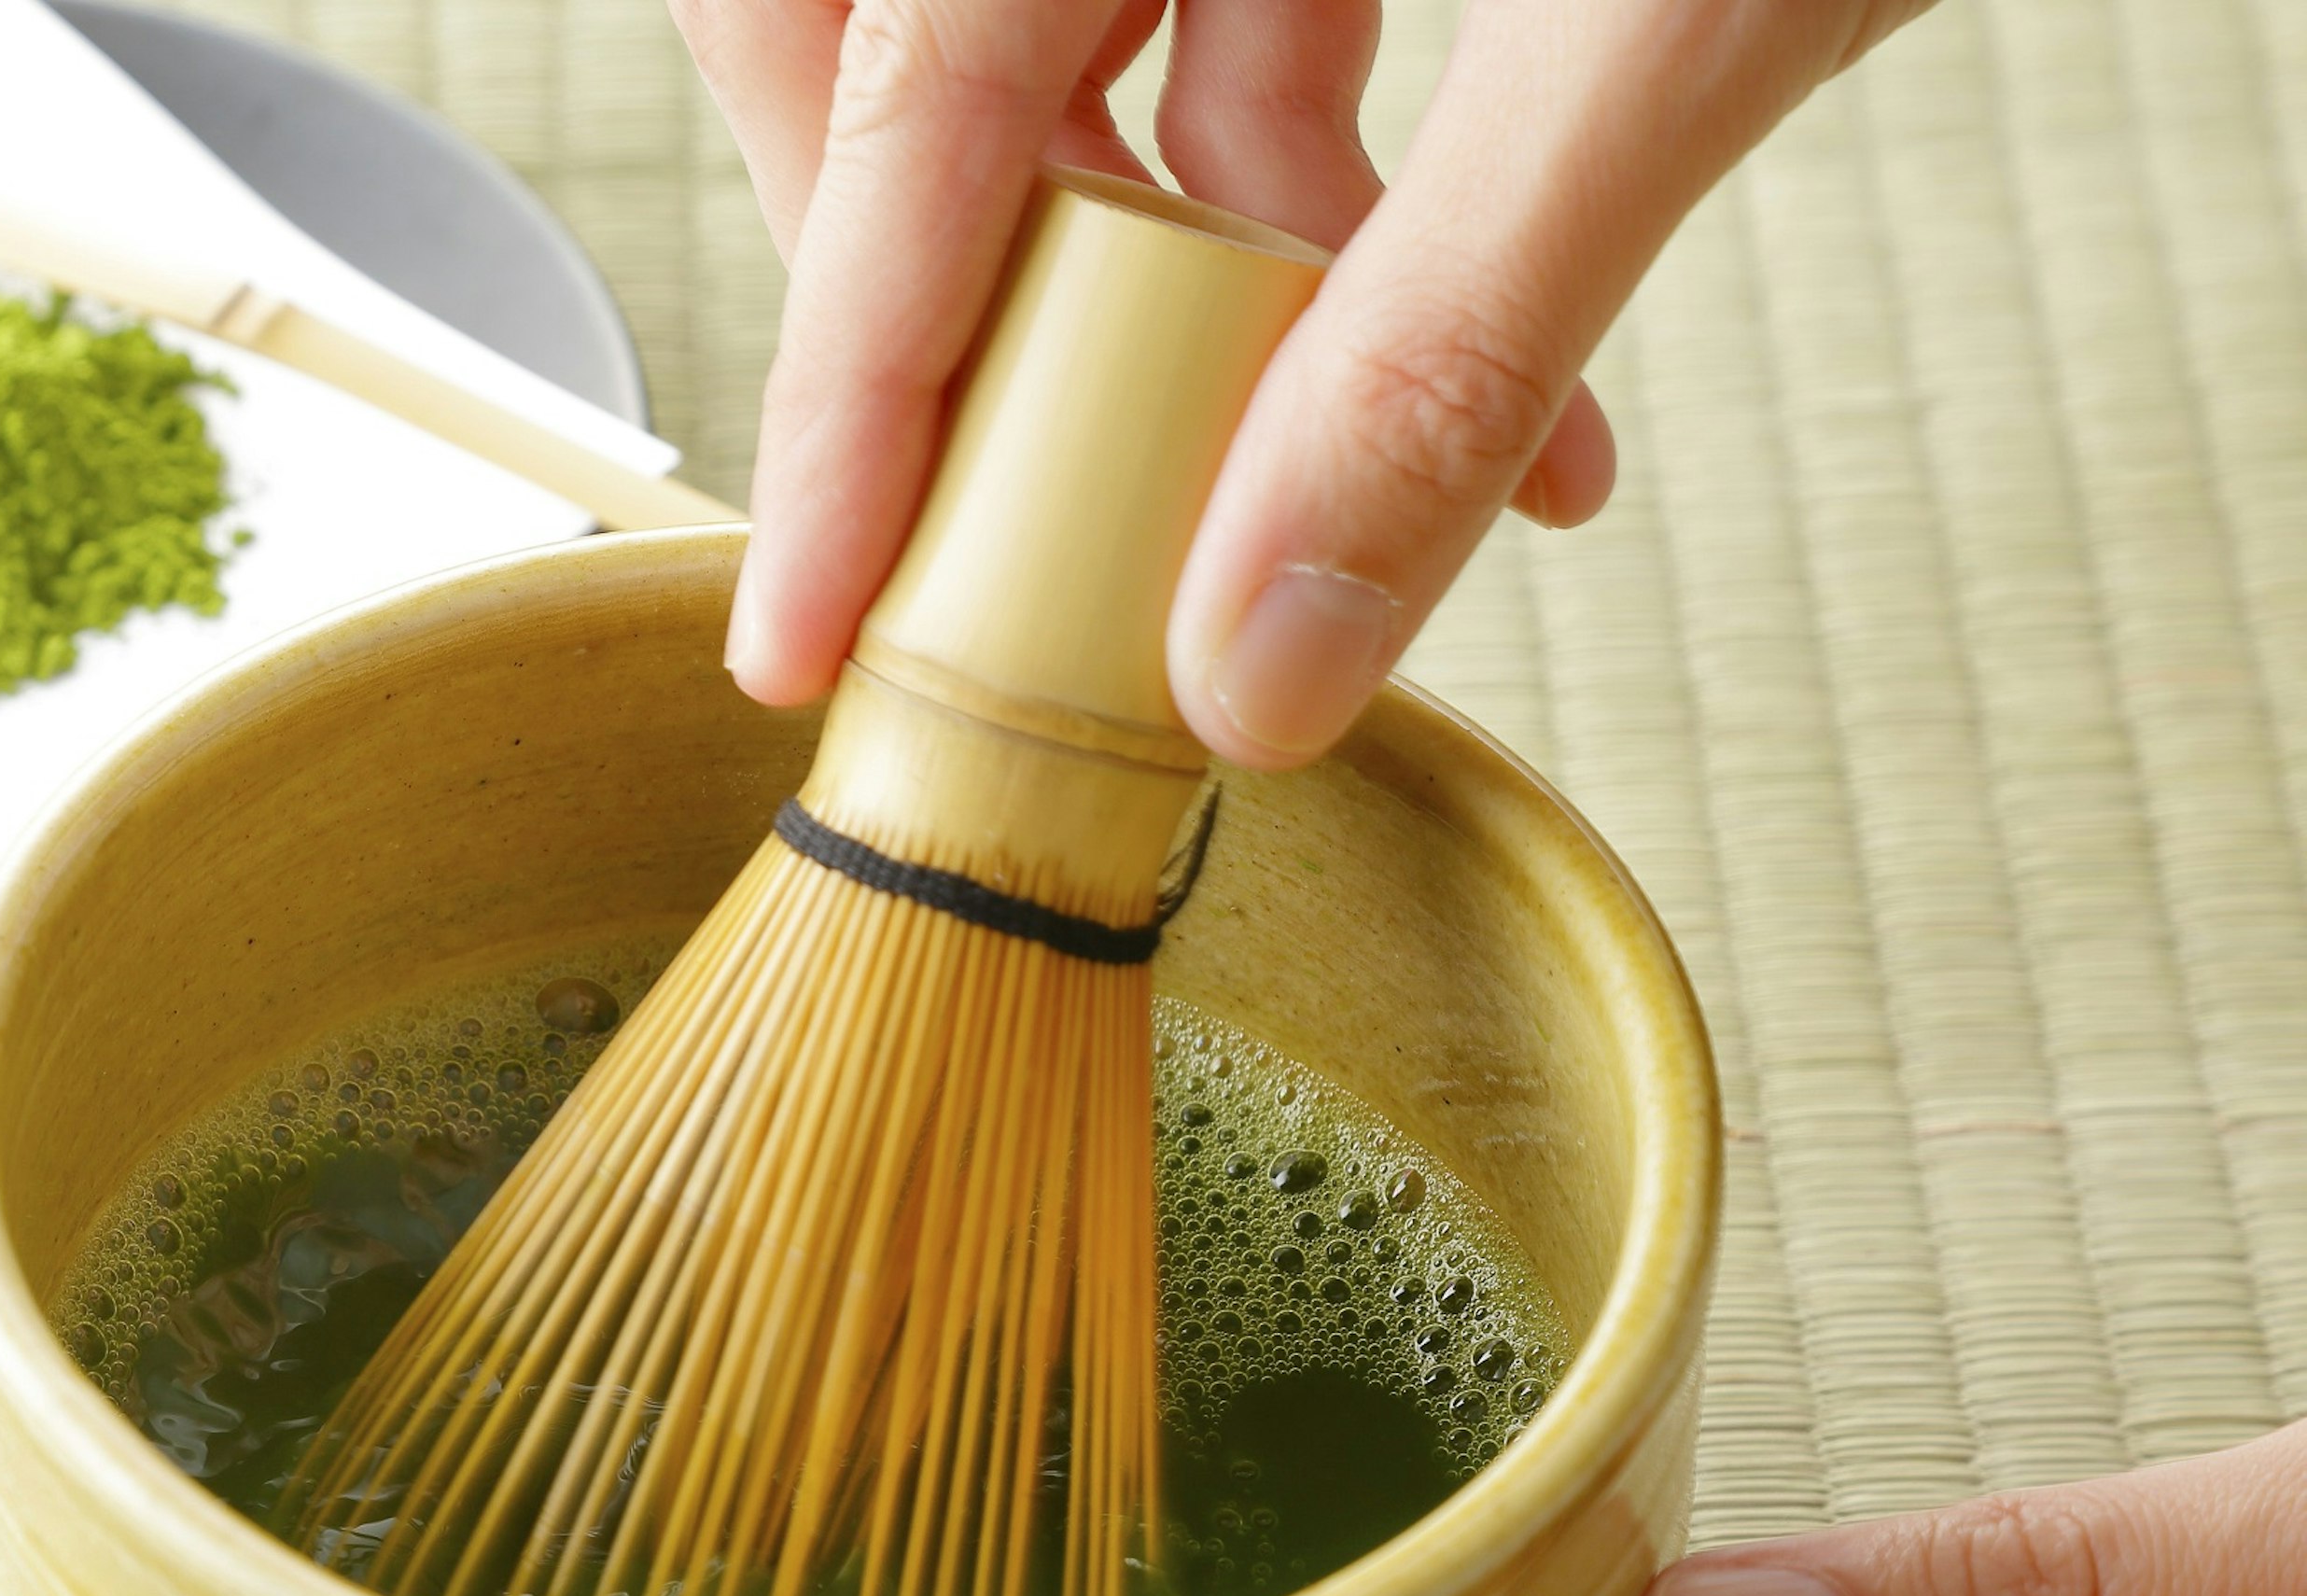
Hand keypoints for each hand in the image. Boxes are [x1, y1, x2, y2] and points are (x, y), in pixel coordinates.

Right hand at [680, 0, 1937, 764]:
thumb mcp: (1667, 20)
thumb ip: (1450, 329)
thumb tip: (1255, 652)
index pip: (898, 83)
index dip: (843, 379)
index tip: (809, 619)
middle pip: (903, 59)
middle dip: (968, 318)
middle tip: (1005, 526)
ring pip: (1077, 68)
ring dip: (1191, 315)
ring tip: (1322, 494)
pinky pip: (1247, 38)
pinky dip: (1334, 240)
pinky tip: (1490, 405)